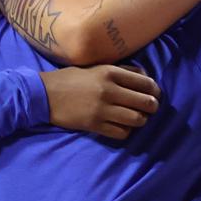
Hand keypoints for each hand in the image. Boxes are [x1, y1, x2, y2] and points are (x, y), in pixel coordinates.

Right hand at [42, 65, 159, 140]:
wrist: (45, 94)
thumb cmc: (72, 78)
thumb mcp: (97, 67)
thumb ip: (121, 71)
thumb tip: (145, 76)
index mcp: (110, 73)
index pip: (146, 83)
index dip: (155, 90)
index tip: (154, 94)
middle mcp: (109, 90)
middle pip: (146, 103)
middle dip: (153, 107)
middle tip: (150, 109)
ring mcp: (102, 109)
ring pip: (137, 119)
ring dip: (141, 120)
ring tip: (137, 118)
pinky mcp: (94, 125)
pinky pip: (121, 133)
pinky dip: (126, 131)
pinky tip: (122, 126)